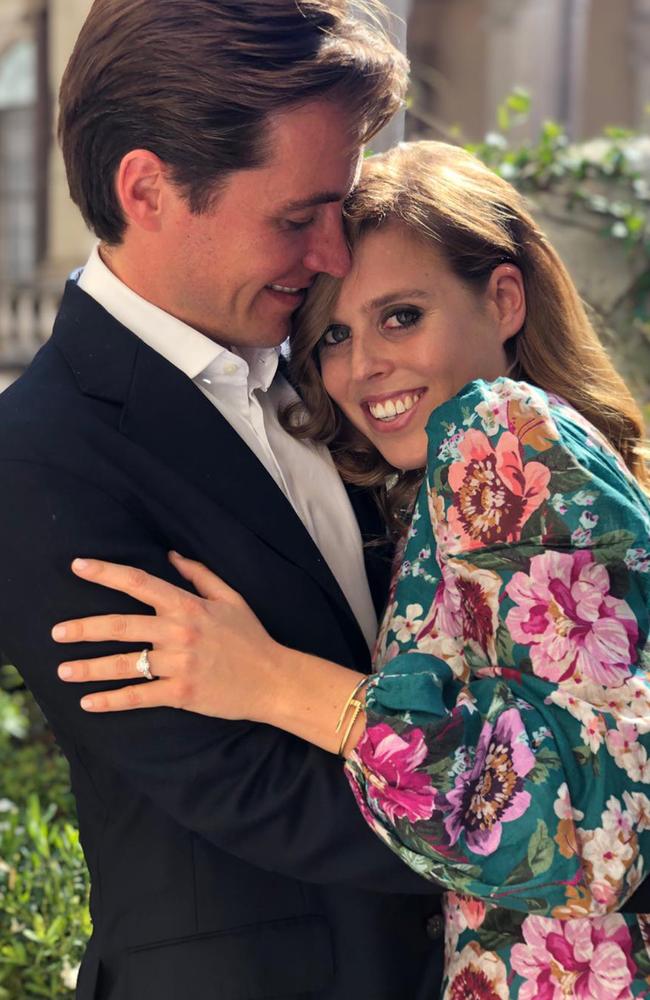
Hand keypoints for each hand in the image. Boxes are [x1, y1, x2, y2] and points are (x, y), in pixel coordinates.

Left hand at [54, 552, 280, 718]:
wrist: (274, 679)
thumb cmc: (252, 637)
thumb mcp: (230, 598)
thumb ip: (199, 575)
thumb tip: (171, 555)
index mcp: (188, 606)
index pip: (139, 583)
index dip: (106, 572)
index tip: (78, 566)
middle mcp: (179, 632)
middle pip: (120, 626)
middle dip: (83, 628)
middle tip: (55, 632)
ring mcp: (179, 664)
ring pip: (124, 664)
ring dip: (88, 668)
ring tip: (63, 670)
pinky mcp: (181, 693)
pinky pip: (139, 696)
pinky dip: (111, 701)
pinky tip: (89, 703)